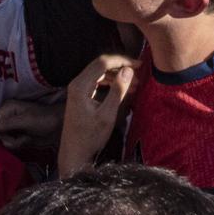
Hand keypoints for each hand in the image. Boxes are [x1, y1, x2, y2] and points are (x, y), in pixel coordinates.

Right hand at [0, 98, 64, 150]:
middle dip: (8, 138)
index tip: (8, 135)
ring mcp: (11, 127)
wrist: (59, 126)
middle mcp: (6, 117)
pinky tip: (27, 139)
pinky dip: (19, 144)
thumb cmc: (43, 119)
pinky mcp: (17, 135)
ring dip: (15, 142)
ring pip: (3, 141)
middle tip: (20, 135)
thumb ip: (5, 124)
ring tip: (26, 137)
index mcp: (6, 108)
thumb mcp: (24, 121)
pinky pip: (11, 144)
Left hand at [57, 53, 137, 176]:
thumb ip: (118, 91)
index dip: (122, 61)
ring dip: (117, 75)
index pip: (102, 63)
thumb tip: (128, 70)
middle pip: (100, 65)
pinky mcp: (80, 96)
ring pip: (99, 73)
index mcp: (80, 85)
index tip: (138, 65)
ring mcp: (77, 89)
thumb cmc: (90, 137)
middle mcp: (76, 83)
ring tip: (134, 83)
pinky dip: (110, 83)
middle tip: (139, 72)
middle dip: (121, 66)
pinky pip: (96, 82)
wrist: (74, 153)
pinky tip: (122, 88)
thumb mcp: (107, 115)